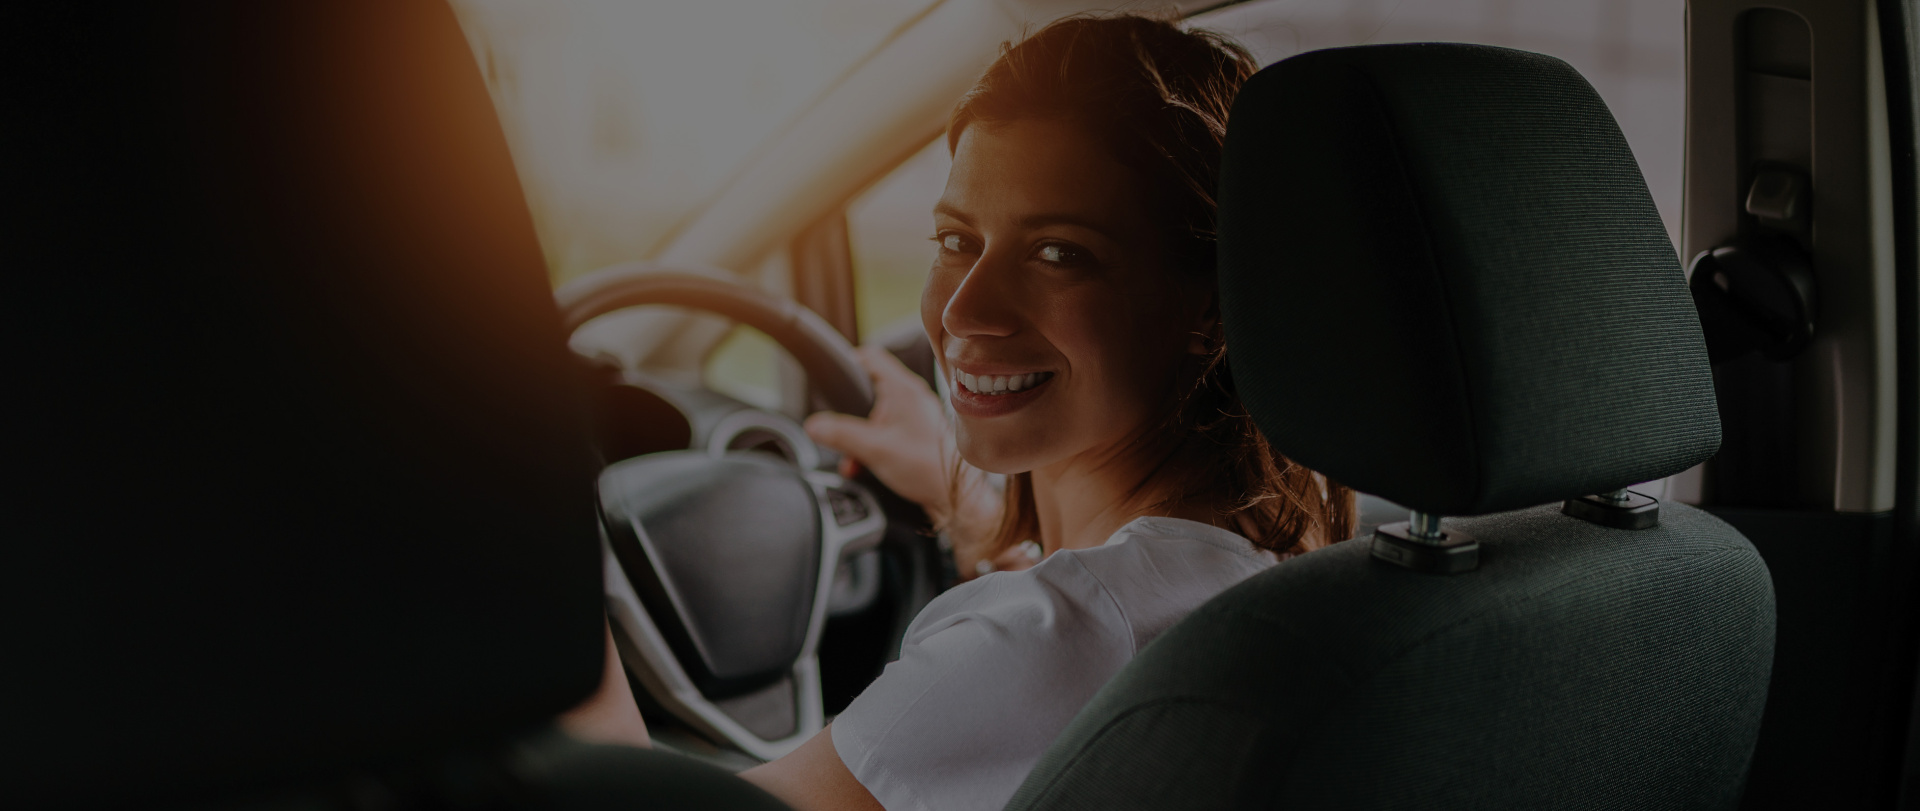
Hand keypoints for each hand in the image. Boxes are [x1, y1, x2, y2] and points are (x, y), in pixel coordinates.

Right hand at [804, 346, 954, 516]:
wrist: (953, 495)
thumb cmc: (925, 468)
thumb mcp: (873, 449)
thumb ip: (840, 435)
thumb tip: (813, 425)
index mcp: (902, 389)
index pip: (870, 357)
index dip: (846, 363)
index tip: (830, 379)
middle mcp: (911, 396)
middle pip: (870, 388)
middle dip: (850, 412)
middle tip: (839, 430)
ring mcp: (916, 414)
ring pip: (876, 413)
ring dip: (860, 434)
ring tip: (854, 456)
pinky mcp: (917, 432)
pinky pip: (887, 429)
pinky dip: (872, 443)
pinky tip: (865, 464)